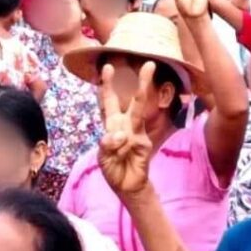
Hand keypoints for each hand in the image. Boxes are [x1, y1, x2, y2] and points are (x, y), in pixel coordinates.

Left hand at [97, 62, 154, 195]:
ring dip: (142, 91)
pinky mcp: (144, 143)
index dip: (108, 85)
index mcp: (112, 124)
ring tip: (148, 74)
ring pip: (138, 111)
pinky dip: (121, 144)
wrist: (126, 186)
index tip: (107, 67)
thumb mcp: (102, 156)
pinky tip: (119, 152)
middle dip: (140, 82)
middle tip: (148, 64)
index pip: (109, 101)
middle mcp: (126, 124)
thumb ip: (107, 144)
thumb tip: (121, 135)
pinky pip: (129, 139)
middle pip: (132, 100)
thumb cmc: (113, 169)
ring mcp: (137, 133)